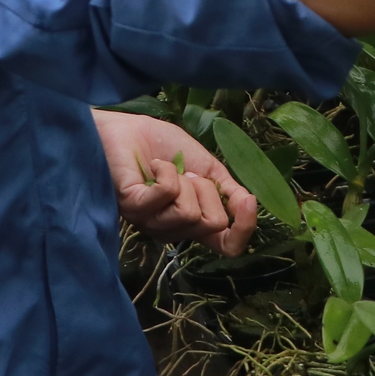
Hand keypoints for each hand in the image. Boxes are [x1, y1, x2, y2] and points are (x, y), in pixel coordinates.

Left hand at [92, 110, 258, 256]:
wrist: (124, 128)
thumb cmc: (161, 146)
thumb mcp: (206, 166)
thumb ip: (227, 189)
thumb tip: (250, 204)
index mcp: (193, 221)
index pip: (227, 247)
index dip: (243, 229)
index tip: (248, 200)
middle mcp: (172, 229)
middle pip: (212, 223)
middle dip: (206, 188)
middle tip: (187, 172)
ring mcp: (150, 222)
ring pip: (190, 213)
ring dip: (184, 180)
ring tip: (167, 168)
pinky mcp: (133, 207)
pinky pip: (167, 195)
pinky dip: (168, 171)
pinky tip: (154, 165)